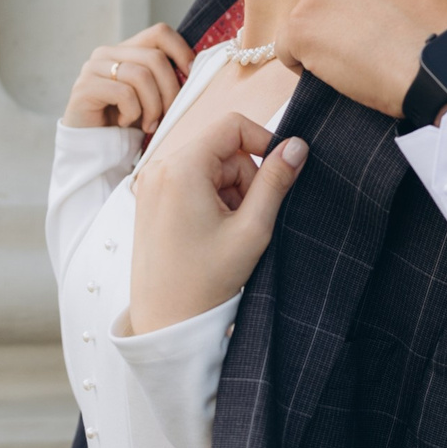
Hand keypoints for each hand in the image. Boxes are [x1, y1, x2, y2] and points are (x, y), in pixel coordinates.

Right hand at [63, 24, 194, 133]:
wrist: (94, 145)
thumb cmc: (128, 120)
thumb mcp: (152, 95)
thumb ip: (166, 76)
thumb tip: (196, 67)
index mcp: (126, 49)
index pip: (160, 33)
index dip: (181, 50)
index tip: (191, 75)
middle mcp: (107, 53)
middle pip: (155, 58)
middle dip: (170, 90)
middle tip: (169, 115)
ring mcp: (93, 68)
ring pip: (141, 76)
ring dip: (152, 107)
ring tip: (149, 124)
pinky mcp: (85, 87)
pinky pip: (124, 94)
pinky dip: (132, 113)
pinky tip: (124, 123)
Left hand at [122, 106, 307, 333]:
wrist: (166, 321)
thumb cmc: (204, 281)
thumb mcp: (252, 229)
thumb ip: (276, 181)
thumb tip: (296, 146)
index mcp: (181, 168)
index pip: (233, 126)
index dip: (264, 142)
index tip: (281, 171)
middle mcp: (160, 169)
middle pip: (222, 150)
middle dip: (245, 179)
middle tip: (247, 220)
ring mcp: (151, 184)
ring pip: (210, 167)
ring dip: (229, 193)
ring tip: (228, 233)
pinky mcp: (150, 200)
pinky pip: (192, 182)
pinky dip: (211, 200)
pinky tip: (213, 234)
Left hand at [278, 0, 446, 118]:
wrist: (440, 60)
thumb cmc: (440, 28)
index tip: (380, 16)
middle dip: (340, 14)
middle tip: (370, 40)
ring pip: (306, 17)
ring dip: (325, 38)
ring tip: (361, 57)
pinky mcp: (299, 25)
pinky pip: (288, 48)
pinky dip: (306, 64)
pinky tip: (339, 71)